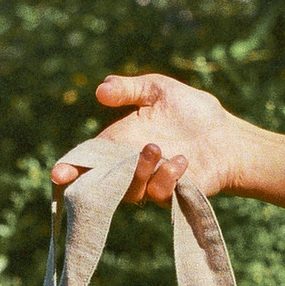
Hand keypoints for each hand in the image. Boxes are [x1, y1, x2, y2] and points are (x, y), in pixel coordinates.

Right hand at [50, 74, 249, 205]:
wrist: (225, 134)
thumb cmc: (191, 111)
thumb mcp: (157, 89)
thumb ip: (128, 89)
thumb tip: (100, 92)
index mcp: (120, 142)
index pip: (90, 159)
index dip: (72, 167)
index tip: (59, 174)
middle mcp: (131, 167)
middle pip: (102, 184)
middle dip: (95, 182)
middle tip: (104, 167)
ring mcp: (150, 184)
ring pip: (130, 190)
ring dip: (140, 168)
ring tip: (157, 146)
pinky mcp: (171, 196)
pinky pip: (159, 193)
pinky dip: (167, 175)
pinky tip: (182, 159)